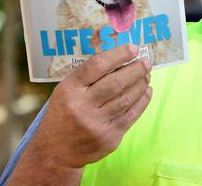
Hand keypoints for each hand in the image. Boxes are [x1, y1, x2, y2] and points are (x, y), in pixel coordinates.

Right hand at [8, 45, 152, 184]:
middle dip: (136, 69)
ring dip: (141, 84)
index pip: (97, 66)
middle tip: (146, 62)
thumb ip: (88, 76)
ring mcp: (96, 123)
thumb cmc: (63, 114)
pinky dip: (142, 101)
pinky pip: (131, 115)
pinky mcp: (108, 137)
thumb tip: (120, 58)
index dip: (118, 55)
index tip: (134, 48)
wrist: (55, 152)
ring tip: (147, 75)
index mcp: (70, 89)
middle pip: (116, 82)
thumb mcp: (66, 91)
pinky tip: (147, 92)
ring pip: (126, 98)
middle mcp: (82, 106)